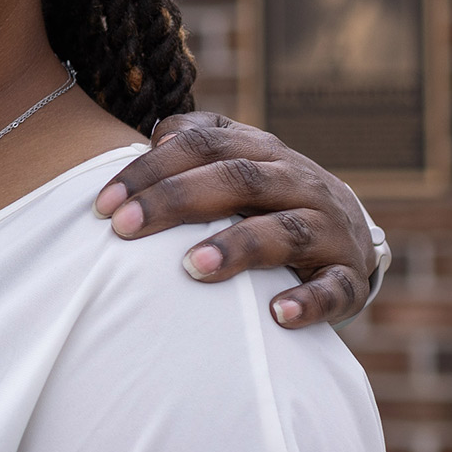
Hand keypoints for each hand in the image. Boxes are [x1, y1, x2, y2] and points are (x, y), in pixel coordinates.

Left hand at [92, 114, 377, 328]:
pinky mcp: (347, 275)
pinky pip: (335, 287)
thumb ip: (195, 142)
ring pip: (286, 230)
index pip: (202, 145)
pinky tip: (277, 314)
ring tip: (193, 266)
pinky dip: (309, 301)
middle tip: (124, 228)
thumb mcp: (236, 161)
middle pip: (238, 180)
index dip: (150, 169)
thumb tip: (154, 137)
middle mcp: (297, 181)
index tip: (102, 205)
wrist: (349, 232)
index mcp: (262, 151)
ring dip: (239, 246)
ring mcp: (327, 228)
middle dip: (177, 201)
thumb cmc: (267, 198)